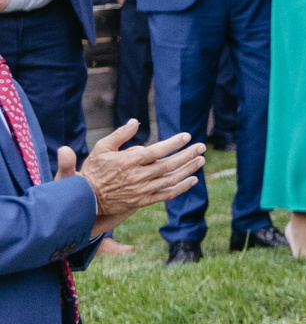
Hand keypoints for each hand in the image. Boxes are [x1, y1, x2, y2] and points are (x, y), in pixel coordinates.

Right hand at [76, 121, 206, 237]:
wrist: (86, 198)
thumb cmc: (94, 170)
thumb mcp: (102, 148)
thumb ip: (120, 135)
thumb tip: (135, 121)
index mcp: (129, 161)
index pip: (157, 151)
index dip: (174, 143)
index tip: (187, 136)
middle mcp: (138, 176)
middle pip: (169, 165)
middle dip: (188, 155)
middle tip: (202, 147)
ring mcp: (142, 190)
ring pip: (171, 180)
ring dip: (188, 170)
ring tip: (201, 160)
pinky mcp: (143, 201)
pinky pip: (166, 195)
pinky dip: (181, 188)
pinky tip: (192, 180)